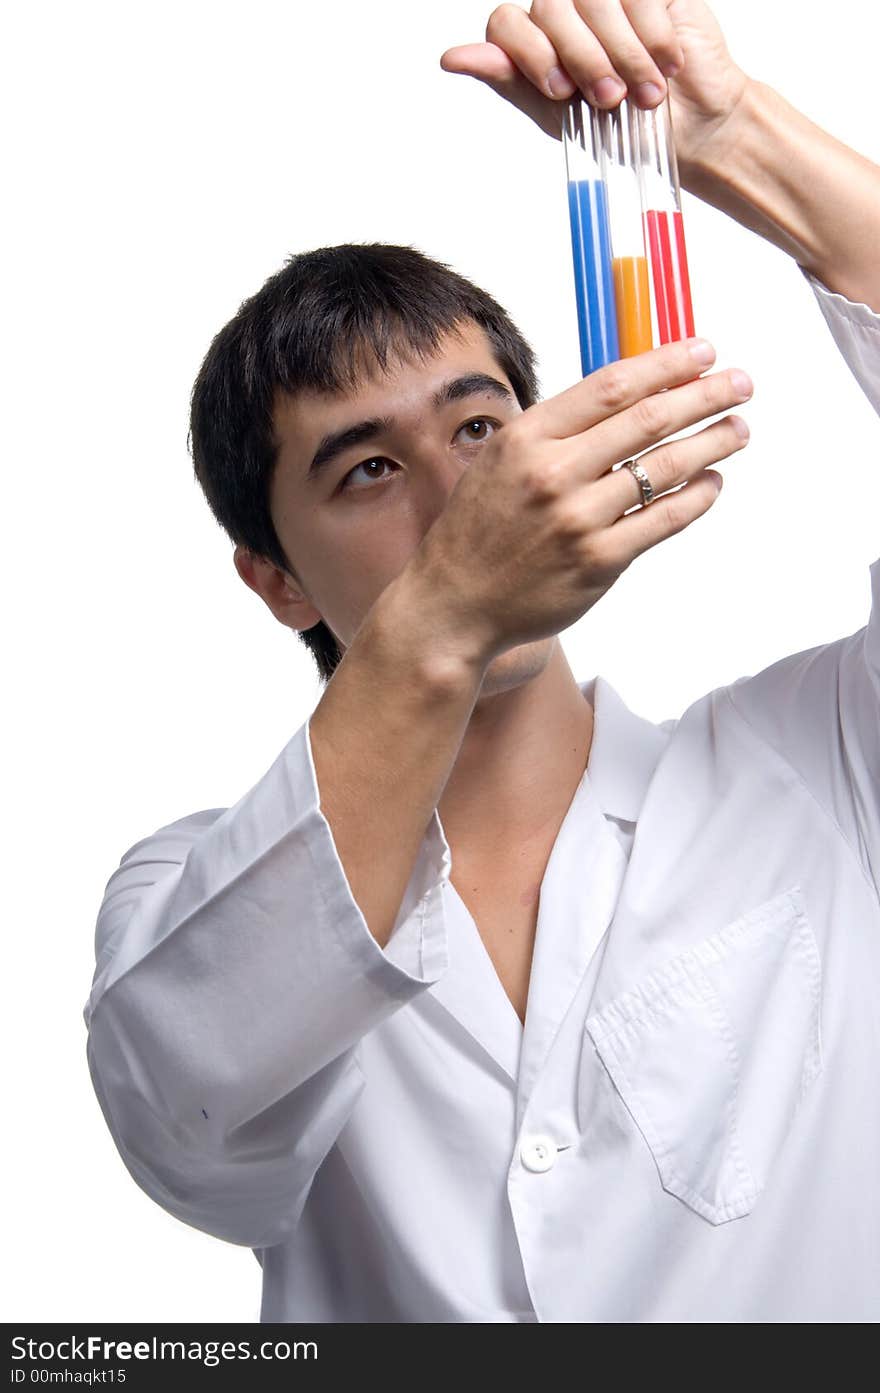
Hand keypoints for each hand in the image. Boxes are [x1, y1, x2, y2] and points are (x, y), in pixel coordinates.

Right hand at [403, 340, 752, 665]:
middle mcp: (554, 473)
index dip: (666, 364)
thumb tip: (629, 396)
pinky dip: (697, 497)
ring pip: (664, 468)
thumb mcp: (503, 461)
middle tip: (740, 383)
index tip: (703, 352)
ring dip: (712, 443)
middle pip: (648, 419)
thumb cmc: (481, 530)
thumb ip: (558, 431)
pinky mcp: (600, 561)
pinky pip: (664, 520)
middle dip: (705, 395)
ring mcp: (578, 519)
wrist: (456, 603)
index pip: (612, 386)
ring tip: (738, 430)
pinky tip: (712, 482)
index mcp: (528, 438)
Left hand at [440, 0, 749, 179]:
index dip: (530, 54)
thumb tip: (451, 58)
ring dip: (623, 53)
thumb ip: (509, 79)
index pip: (507, 22)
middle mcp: (566, 9)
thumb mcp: (555, 113)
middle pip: (551, 6)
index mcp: (535, 39)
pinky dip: (653, 37)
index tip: (559, 91)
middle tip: (609, 99)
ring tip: (645, 93)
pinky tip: (667, 64)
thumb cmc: (619, 126)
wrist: (688, 129)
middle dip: (582, 59)